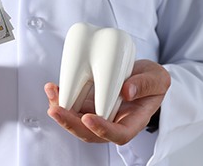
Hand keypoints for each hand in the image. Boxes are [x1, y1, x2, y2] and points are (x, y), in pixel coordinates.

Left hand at [45, 59, 170, 144]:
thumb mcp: (157, 79)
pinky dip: (60, 99)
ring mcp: (97, 115)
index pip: (118, 134)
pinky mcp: (87, 104)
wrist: (140, 75)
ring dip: (60, 110)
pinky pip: (71, 107)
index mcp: (132, 121)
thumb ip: (145, 85)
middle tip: (56, 109)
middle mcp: (112, 122)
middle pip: (89, 133)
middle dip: (70, 123)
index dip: (103, 130)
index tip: (89, 118)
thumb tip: (126, 91)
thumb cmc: (151, 81)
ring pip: (76, 121)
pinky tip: (53, 88)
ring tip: (51, 93)